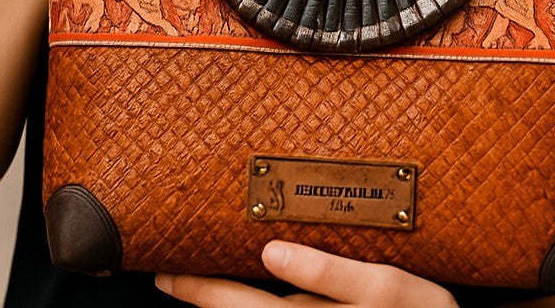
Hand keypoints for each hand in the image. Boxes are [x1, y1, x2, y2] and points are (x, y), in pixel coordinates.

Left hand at [155, 241, 458, 306]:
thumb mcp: (387, 287)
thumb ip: (329, 273)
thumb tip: (272, 252)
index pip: (239, 305)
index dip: (198, 291)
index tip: (167, 275)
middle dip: (200, 298)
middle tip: (166, 279)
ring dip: (223, 307)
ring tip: (195, 284)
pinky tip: (243, 297)